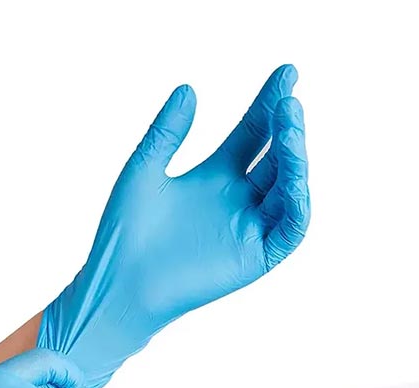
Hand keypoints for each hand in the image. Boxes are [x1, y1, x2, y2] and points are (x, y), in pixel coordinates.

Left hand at [39, 64, 310, 387]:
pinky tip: (295, 182)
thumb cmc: (125, 232)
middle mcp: (239, 200)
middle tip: (289, 101)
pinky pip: (290, 231)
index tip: (287, 73)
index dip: (270, 103)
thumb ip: (167, 132)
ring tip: (290, 131)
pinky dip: (298, 207)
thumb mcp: (144, 170)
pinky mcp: (256, 257)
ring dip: (296, 162)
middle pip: (276, 158)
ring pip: (289, 191)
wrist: (119, 284)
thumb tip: (188, 86)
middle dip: (287, 129)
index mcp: (216, 177)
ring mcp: (250, 228)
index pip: (254, 133)